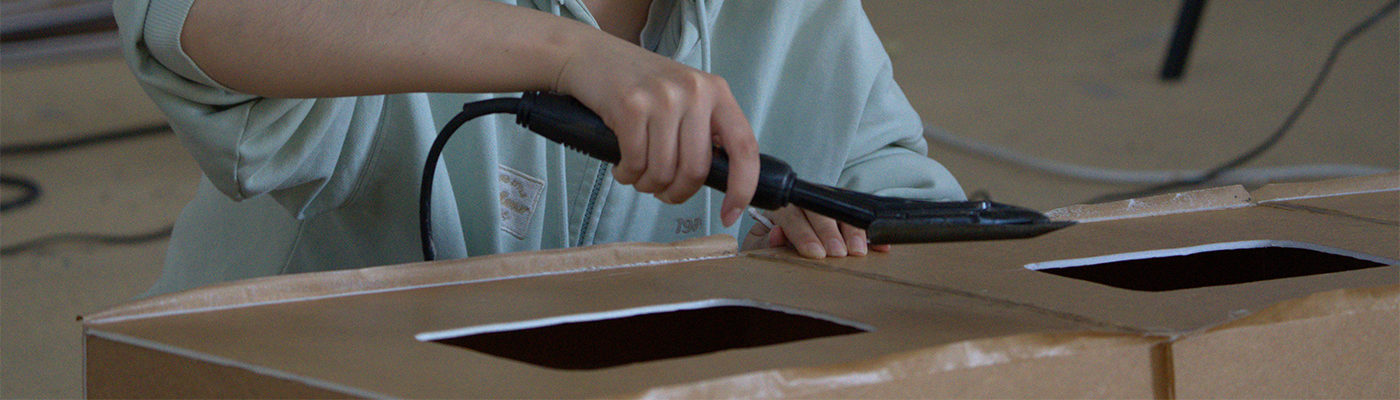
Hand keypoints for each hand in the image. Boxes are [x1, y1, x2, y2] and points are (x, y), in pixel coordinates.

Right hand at [554, 36, 758, 226]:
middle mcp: (694, 92)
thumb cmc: (640, 84)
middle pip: (696, 170)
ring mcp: (662, 98)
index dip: (742, 187)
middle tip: (662, 192)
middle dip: (677, 193)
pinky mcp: (630, 106)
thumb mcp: (685, 96)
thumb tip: (721, 178)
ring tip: (638, 176)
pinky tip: (622, 168)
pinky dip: (626, 176)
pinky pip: (634, 163)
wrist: (592, 56)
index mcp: (716, 92)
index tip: (730, 214)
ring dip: (647, 185)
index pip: (744, 147)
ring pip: (663, 172)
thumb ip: (705, 129)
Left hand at [742, 206, 890, 257]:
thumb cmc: (768, 244)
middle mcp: (804, 201)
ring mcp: (826, 204)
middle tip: (840, 253)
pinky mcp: (844, 212)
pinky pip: (859, 218)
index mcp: (780, 208)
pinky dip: (871, 233)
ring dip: (853, 230)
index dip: (804, 234)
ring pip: (841, 210)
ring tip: (859, 251)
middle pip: (819, 210)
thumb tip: (778, 236)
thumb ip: (763, 243)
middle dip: (831, 232)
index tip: (816, 253)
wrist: (777, 237)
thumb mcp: (757, 246)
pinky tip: (881, 245)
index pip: (791, 216)